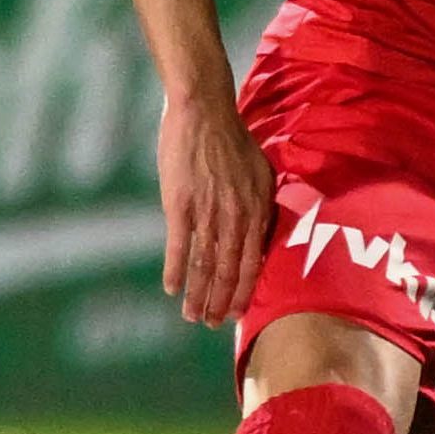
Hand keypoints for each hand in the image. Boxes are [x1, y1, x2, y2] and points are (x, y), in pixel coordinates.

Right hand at [156, 86, 276, 328]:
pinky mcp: (180, 204)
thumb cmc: (232, 137)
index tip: (237, 313)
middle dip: (220, 301)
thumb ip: (262, 204)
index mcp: (256, 209)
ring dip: (198, 294)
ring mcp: (207, 212)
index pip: (254, 262)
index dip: (245, 290)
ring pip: (205, 264)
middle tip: (211, 323)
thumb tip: (263, 231)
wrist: (204, 109)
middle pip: (229, 270)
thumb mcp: (261, 171)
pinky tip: (170, 288)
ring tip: (191, 316)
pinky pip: (178, 246)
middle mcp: (235, 216)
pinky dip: (175, 270)